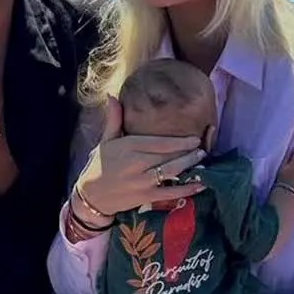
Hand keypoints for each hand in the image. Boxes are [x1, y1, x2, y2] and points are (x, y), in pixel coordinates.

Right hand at [74, 97, 206, 215]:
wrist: (91, 195)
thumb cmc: (100, 164)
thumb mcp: (106, 140)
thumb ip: (114, 118)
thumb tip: (112, 95)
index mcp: (128, 146)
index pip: (159, 142)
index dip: (180, 141)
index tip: (195, 138)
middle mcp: (136, 163)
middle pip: (168, 156)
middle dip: (188, 153)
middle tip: (203, 149)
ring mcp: (141, 182)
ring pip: (171, 172)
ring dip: (189, 166)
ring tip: (202, 161)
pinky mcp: (145, 197)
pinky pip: (170, 193)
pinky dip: (186, 189)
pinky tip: (200, 185)